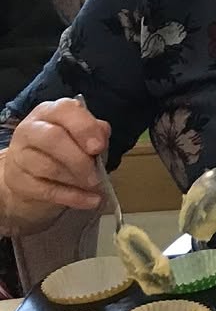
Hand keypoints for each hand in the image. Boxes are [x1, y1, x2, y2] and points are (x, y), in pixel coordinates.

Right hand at [0, 99, 109, 224]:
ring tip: (94, 185)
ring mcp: (20, 156)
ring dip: (77, 179)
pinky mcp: (17, 181)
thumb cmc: (65, 150)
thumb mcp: (82, 136)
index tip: (99, 147)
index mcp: (49, 113)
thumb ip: (96, 132)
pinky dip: (73, 197)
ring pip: (48, 167)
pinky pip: (46, 191)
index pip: (64, 110)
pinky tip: (91, 200)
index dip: (84, 127)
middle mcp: (30, 130)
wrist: (33, 176)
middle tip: (97, 173)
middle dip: (79, 158)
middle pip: (52, 138)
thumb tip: (102, 135)